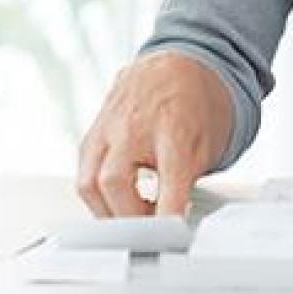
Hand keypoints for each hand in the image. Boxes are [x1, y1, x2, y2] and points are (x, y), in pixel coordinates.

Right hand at [77, 50, 232, 217]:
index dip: (167, 214)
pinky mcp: (93, 129)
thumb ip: (187, 182)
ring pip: (88, 182)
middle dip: (129, 217)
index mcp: (174, 124)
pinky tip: (119, 197)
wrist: (182, 60)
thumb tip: (172, 222)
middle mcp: (134, 122)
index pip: (167, 179)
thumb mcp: (208, 142)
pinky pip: (84, 169)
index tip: (170, 233)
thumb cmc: (198, 102)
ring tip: (133, 216)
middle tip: (149, 229)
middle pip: (113, 182)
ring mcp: (108, 123)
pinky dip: (98, 192)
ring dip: (107, 210)